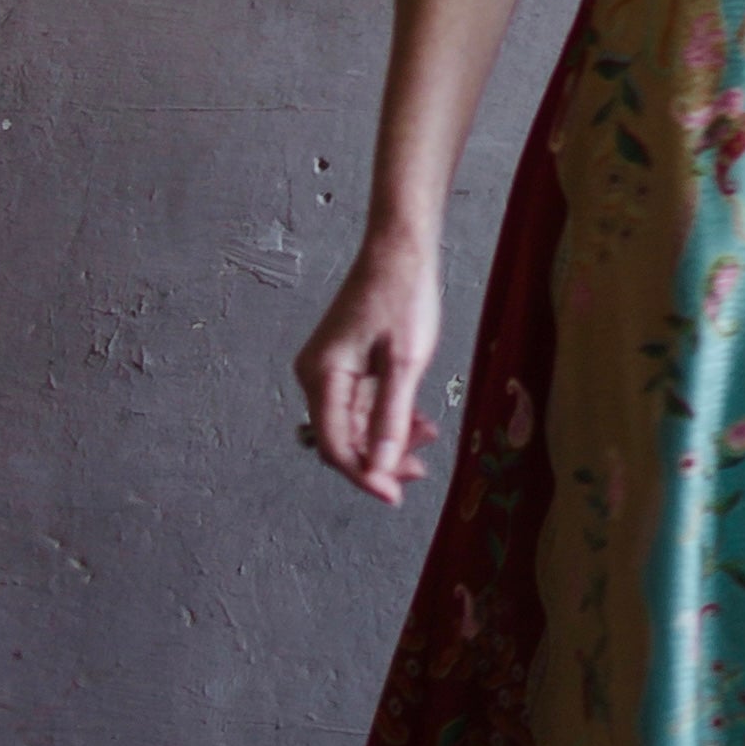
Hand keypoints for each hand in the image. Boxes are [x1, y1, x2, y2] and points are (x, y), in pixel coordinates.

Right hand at [295, 228, 444, 502]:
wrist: (400, 249)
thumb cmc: (403, 296)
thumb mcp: (406, 363)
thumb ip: (392, 418)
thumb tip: (381, 468)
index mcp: (322, 375)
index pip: (335, 445)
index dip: (365, 475)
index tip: (394, 496)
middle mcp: (317, 375)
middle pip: (343, 439)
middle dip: (380, 459)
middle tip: (418, 471)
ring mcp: (330, 370)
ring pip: (355, 425)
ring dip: (389, 439)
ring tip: (428, 438)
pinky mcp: (346, 364)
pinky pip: (362, 406)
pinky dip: (388, 418)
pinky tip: (418, 422)